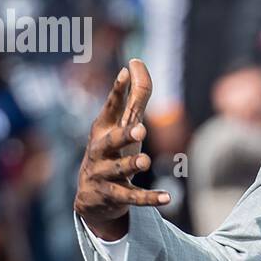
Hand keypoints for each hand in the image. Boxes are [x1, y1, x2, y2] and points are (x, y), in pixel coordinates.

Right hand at [73, 59, 170, 241]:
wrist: (92, 196)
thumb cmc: (112, 151)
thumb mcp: (122, 125)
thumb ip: (134, 96)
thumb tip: (136, 62)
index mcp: (103, 129)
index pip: (110, 107)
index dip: (117, 91)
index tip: (125, 73)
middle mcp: (100, 150)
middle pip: (111, 141)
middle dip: (123, 135)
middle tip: (140, 129)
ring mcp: (104, 173)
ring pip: (119, 170)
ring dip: (131, 165)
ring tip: (145, 161)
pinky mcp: (114, 195)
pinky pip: (132, 197)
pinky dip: (149, 198)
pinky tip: (168, 197)